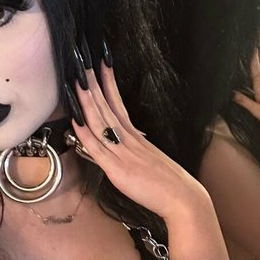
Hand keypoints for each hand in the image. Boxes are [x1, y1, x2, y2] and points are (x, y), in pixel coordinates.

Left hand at [70, 62, 210, 221]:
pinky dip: (86, 134)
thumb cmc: (167, 182)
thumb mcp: (148, 159)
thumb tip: (119, 142)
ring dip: (87, 101)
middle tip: (82, 61)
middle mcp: (128, 139)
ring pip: (100, 121)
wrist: (183, 198)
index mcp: (135, 135)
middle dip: (93, 84)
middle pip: (106, 106)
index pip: (118, 102)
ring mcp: (122, 153)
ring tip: (76, 81)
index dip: (108, 83)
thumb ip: (133, 148)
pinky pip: (98, 149)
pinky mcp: (118, 170)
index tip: (101, 64)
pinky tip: (77, 120)